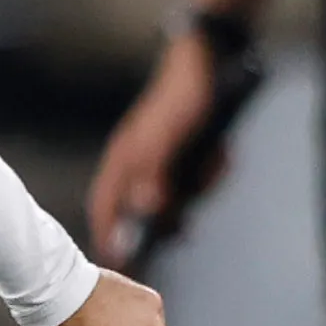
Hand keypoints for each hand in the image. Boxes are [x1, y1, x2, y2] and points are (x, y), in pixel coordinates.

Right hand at [88, 34, 222, 266]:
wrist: (213, 62)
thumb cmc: (183, 99)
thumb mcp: (168, 140)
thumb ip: (154, 177)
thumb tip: (146, 212)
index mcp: (124, 161)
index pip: (105, 208)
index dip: (109, 236)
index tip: (119, 263)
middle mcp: (138, 163)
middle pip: (145, 209)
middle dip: (169, 216)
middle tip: (185, 230)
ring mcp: (162, 158)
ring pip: (178, 194)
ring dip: (199, 186)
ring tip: (213, 162)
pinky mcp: (186, 152)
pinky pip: (197, 177)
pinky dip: (211, 171)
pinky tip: (219, 154)